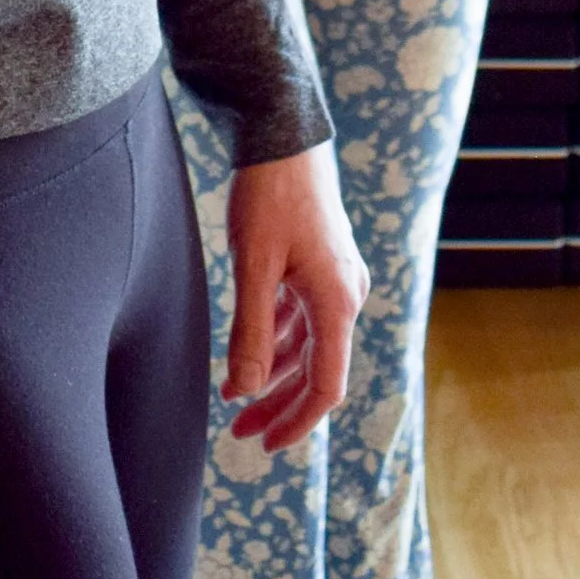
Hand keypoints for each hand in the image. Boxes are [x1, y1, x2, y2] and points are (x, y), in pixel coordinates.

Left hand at [221, 144, 368, 452]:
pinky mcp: (319, 266)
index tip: (264, 444)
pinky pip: (300, 318)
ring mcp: (334, 281)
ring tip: (235, 398)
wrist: (282, 134)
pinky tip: (248, 353)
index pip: (325, 385)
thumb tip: (244, 389)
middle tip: (241, 433)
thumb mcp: (253, 265)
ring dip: (273, 373)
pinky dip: (275, 339)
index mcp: (336, 302)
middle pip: (317, 370)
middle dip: (279, 404)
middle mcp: (344, 296)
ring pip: (307, 346)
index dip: (297, 421)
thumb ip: (250, 329)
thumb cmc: (268, 194)